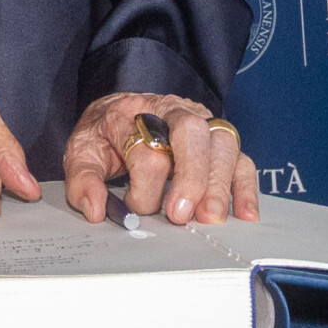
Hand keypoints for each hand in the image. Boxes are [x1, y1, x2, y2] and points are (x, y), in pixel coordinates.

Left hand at [62, 92, 260, 225]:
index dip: (142, 186)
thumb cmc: (106, 136)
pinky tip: (245, 213)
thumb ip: (83, 180)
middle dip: (190, 176)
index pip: (147, 148)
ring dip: (218, 183)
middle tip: (181, 215)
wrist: (121, 111)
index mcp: (133, 112)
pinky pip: (241, 157)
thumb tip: (96, 209)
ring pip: (221, 141)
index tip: (133, 208)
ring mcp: (201, 120)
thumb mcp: (82, 152)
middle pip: (190, 132)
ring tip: (211, 217)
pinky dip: (245, 185)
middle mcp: (171, 109)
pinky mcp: (219, 138)